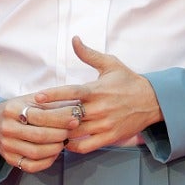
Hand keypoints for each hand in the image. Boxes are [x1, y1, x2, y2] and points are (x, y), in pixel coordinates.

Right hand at [0, 93, 72, 174]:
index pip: (40, 116)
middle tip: (70, 132)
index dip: (61, 119)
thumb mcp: (30, 100)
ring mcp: (7, 145)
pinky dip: (47, 161)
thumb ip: (50, 104)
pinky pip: (31, 166)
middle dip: (60, 135)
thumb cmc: (18, 110)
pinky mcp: (9, 159)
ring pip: (36, 152)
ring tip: (63, 142)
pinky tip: (54, 154)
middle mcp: (7, 128)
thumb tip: (75, 110)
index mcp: (12, 110)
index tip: (75, 120)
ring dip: (55, 149)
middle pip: (39, 136)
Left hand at [33, 35, 161, 153]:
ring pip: (75, 131)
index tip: (37, 97)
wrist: (153, 101)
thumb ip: (89, 54)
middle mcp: (99, 108)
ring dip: (58, 132)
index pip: (71, 92)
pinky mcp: (110, 137)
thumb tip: (74, 39)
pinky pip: (87, 146)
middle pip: (68, 115)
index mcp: (97, 90)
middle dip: (49, 117)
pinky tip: (64, 142)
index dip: (53, 95)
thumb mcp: (111, 64)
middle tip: (32, 118)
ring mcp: (104, 124)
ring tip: (43, 131)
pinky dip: (73, 146)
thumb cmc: (128, 81)